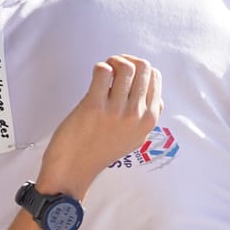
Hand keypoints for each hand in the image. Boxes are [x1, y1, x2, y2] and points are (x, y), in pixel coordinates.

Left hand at [39, 55, 162, 195]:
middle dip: (126, 60)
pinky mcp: (94, 107)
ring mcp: (116, 112)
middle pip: (142, 67)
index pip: (155, 77)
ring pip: (125, 66)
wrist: (74, 169)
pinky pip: (103, 72)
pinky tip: (95, 79)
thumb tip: (154, 89)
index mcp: (149, 120)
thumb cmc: (100, 150)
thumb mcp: (135, 137)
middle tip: (113, 68)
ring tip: (104, 71)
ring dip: (113, 62)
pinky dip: (99, 68)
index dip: (139, 68)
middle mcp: (136, 115)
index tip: (125, 72)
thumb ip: (147, 115)